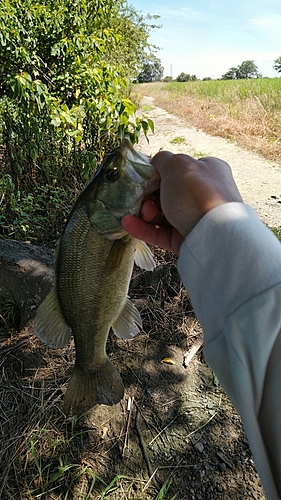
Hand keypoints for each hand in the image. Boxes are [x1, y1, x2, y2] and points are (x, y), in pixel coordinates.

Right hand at [122, 152, 242, 253]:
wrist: (213, 235)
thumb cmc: (197, 193)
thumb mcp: (177, 165)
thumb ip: (163, 159)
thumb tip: (156, 160)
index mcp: (208, 171)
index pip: (179, 170)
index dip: (158, 173)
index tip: (141, 177)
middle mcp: (204, 195)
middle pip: (167, 193)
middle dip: (148, 195)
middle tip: (138, 197)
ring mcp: (195, 218)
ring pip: (162, 214)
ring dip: (144, 212)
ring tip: (134, 212)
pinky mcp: (185, 239)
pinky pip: (160, 233)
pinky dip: (143, 228)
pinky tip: (128, 223)